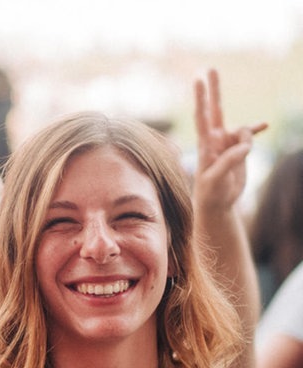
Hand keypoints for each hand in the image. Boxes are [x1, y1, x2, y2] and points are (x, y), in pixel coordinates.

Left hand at [193, 68, 266, 212]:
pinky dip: (255, 130)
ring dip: (247, 140)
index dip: (201, 99)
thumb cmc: (211, 193)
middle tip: (210, 69)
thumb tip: (245, 145)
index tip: (197, 80)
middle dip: (214, 89)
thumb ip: (229, 160)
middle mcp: (215, 139)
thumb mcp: (216, 179)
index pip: (202, 117)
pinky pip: (249, 135)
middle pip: (216, 109)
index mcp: (205, 145)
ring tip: (240, 159)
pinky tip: (265, 125)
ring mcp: (227, 143)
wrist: (217, 204)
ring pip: (243, 130)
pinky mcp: (238, 148)